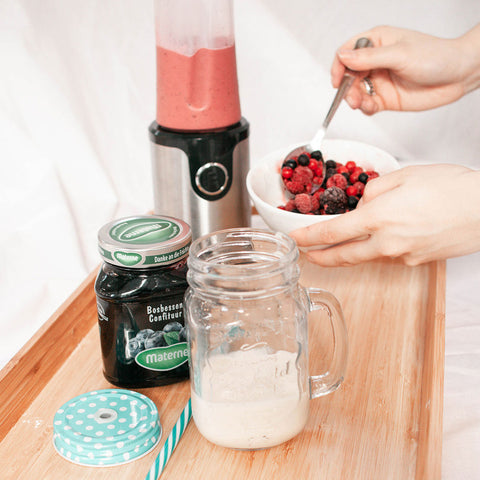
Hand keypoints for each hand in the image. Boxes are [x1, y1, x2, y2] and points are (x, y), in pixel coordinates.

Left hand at [290, 165, 479, 265]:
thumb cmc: (450, 188)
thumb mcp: (404, 176)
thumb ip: (373, 192)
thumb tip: (360, 205)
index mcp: (379, 218)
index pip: (332, 233)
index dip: (308, 238)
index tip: (294, 240)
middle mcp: (387, 243)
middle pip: (342, 256)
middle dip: (320, 257)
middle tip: (307, 255)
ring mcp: (402, 256)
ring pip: (365, 257)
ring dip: (348, 252)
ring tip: (338, 244)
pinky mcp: (416, 262)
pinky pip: (388, 256)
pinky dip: (377, 248)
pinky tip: (383, 237)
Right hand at [331, 24, 479, 114]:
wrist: (457, 75)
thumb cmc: (435, 56)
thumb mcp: (399, 54)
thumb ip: (369, 58)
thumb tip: (343, 57)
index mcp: (377, 42)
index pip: (348, 52)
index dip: (339, 66)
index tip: (338, 80)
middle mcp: (375, 61)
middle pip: (349, 75)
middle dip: (347, 87)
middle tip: (351, 97)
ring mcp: (380, 80)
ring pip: (356, 92)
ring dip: (354, 99)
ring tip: (360, 104)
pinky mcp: (385, 98)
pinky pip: (367, 105)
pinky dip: (365, 108)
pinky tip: (370, 107)